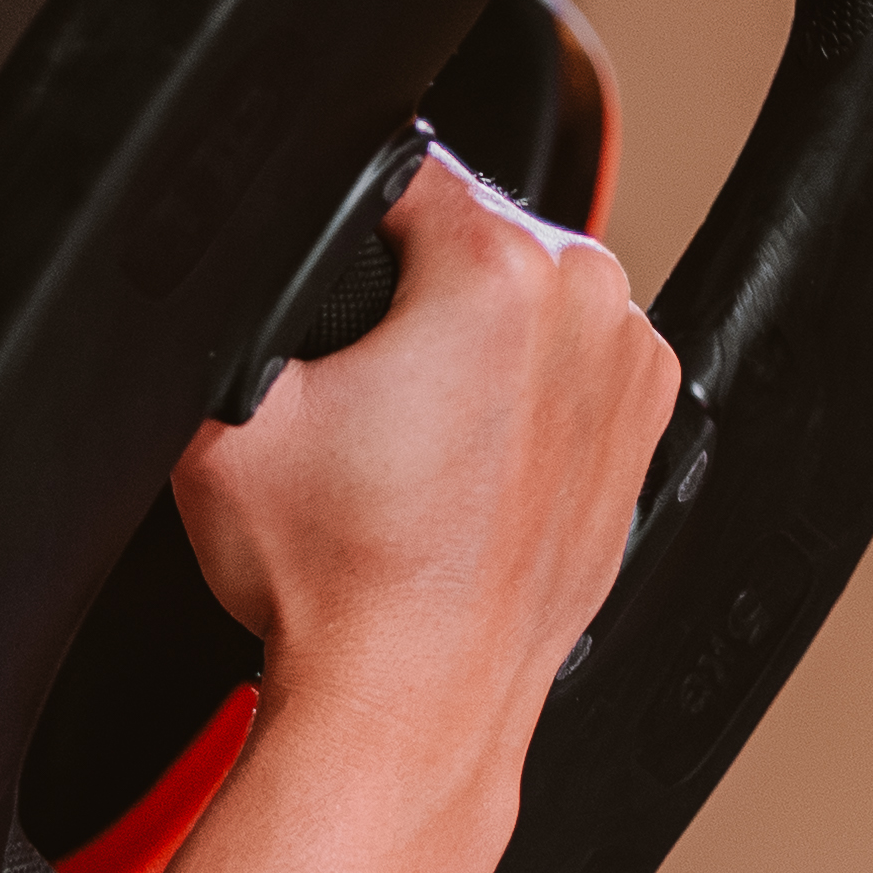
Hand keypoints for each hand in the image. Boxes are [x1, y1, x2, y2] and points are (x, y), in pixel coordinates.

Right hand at [173, 147, 677, 757]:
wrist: (411, 702)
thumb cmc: (338, 583)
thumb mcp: (227, 411)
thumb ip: (234, 294)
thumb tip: (227, 251)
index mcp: (501, 274)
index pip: (402, 169)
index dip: (338, 222)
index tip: (319, 292)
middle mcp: (588, 308)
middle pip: (471, 227)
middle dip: (405, 282)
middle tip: (354, 383)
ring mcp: (629, 369)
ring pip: (524, 294)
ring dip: (467, 332)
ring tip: (408, 430)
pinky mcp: (645, 426)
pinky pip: (568, 360)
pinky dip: (521, 389)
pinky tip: (464, 458)